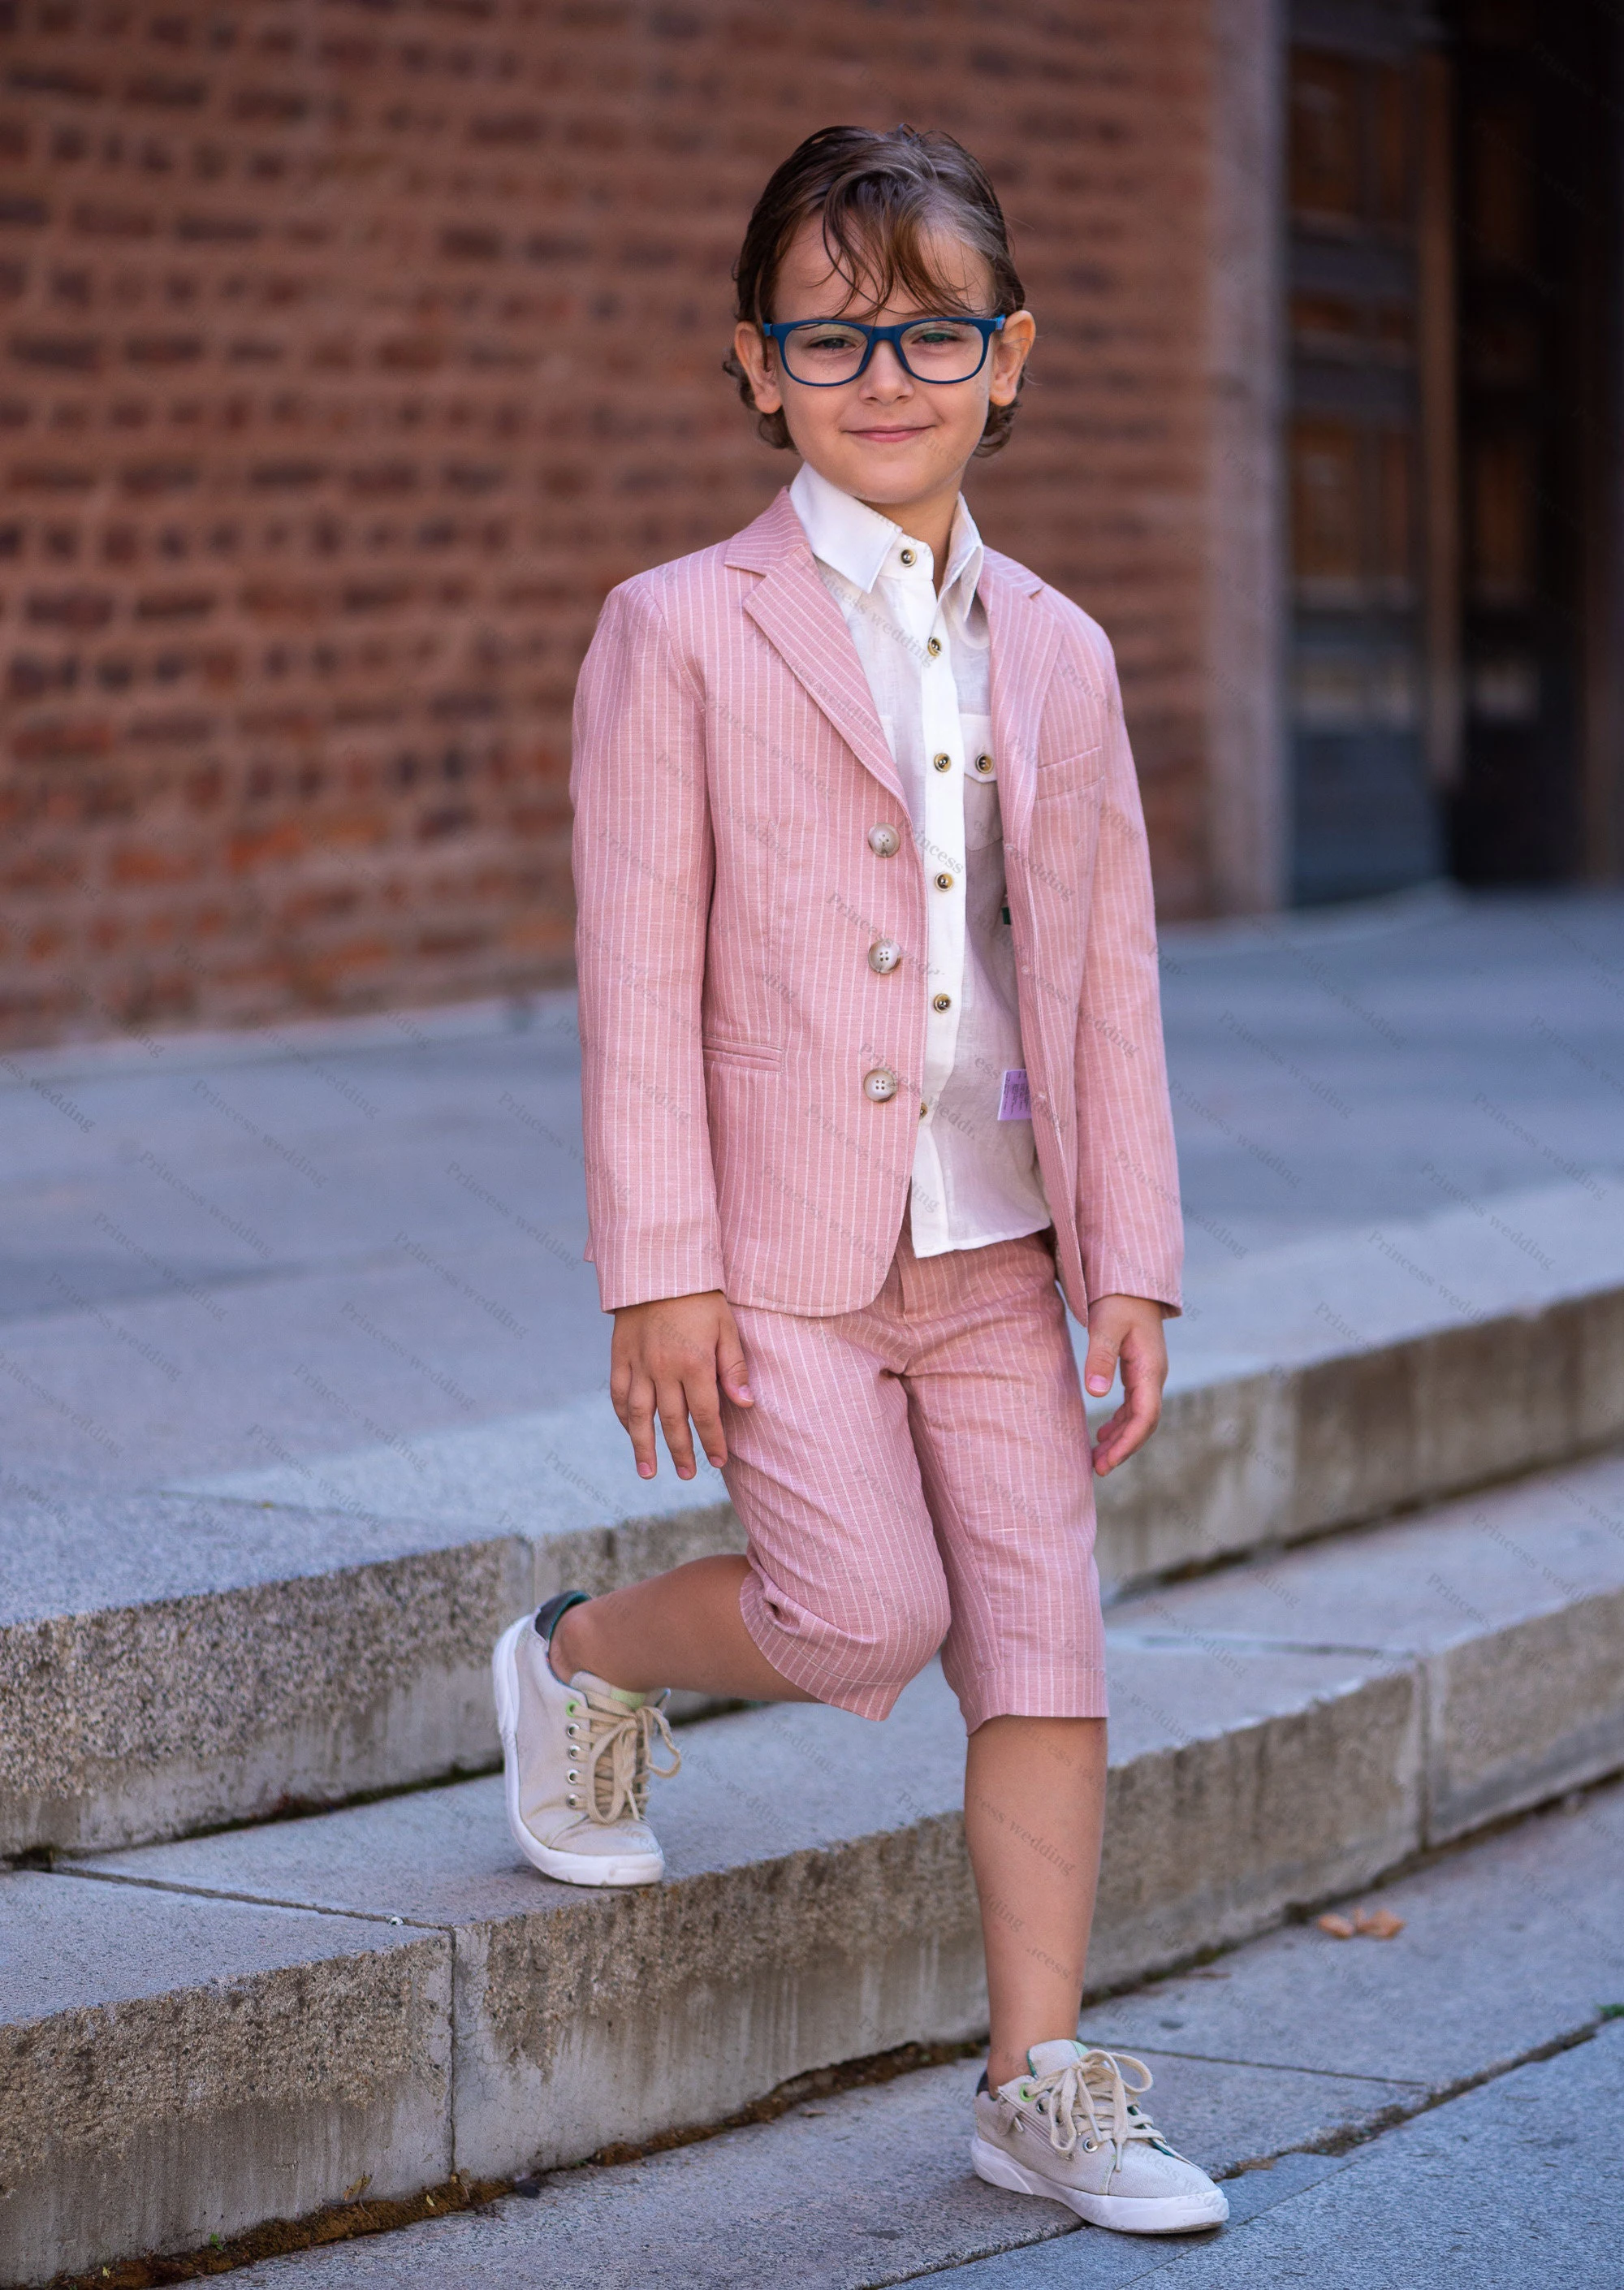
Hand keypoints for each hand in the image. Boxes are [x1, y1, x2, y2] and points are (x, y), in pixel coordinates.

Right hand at [610, 1290, 753, 1479]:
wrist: (657, 1265)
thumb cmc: (700, 1296)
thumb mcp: (726, 1326)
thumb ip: (733, 1367)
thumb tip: (746, 1404)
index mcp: (694, 1363)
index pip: (707, 1413)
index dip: (713, 1440)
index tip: (719, 1461)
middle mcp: (663, 1369)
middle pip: (673, 1421)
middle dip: (682, 1452)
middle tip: (689, 1474)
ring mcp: (638, 1364)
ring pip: (639, 1415)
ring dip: (644, 1446)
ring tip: (649, 1472)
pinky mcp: (620, 1356)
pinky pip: (618, 1394)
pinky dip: (623, 1417)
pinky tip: (631, 1432)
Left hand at [1082, 1293, 1167, 1476]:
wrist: (1130, 1279)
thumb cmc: (1117, 1300)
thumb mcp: (1104, 1326)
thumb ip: (1100, 1358)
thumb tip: (1096, 1394)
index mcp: (1150, 1369)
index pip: (1145, 1417)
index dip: (1127, 1443)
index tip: (1107, 1463)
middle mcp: (1154, 1375)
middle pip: (1144, 1423)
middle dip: (1123, 1449)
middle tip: (1097, 1469)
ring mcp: (1148, 1374)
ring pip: (1139, 1417)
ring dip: (1120, 1439)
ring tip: (1096, 1459)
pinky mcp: (1139, 1370)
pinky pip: (1133, 1406)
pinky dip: (1120, 1424)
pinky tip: (1103, 1435)